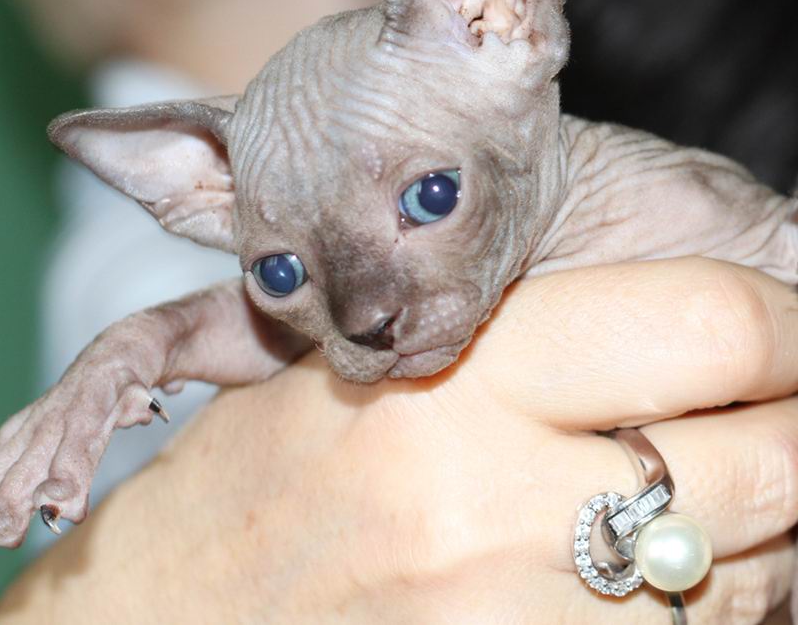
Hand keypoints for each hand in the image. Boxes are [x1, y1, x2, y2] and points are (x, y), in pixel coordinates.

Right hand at [0, 258, 795, 623]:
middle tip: (788, 395)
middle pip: (769, 451)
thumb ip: (537, 348)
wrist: (174, 618)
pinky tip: (681, 567)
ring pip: (760, 566)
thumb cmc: (265, 478)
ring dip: (776, 516)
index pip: (703, 323)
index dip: (786, 316)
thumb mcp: (383, 372)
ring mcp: (530, 621)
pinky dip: (727, 598)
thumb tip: (688, 336)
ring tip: (733, 480)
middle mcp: (502, 506)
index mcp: (457, 382)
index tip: (791, 321)